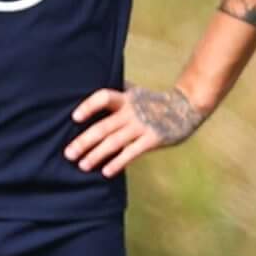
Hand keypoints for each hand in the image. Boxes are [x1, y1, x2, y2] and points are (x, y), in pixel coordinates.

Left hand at [66, 85, 203, 177]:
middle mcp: (131, 112)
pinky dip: (118, 163)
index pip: (103, 98)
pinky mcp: (152, 139)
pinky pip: (131, 153)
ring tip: (82, 165)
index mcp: (126, 98)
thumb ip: (117, 91)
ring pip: (114, 142)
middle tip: (69, 154)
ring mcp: (142, 126)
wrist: (186, 107)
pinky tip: (106, 172)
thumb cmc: (154, 101)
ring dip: (96, 155)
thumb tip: (93, 83)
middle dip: (84, 142)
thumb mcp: (135, 92)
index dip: (88, 106)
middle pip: (103, 127)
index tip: (74, 118)